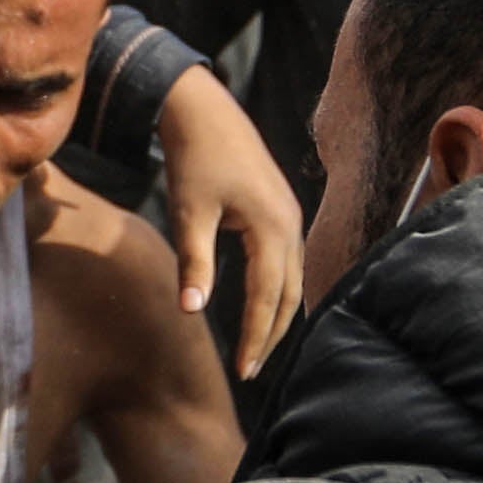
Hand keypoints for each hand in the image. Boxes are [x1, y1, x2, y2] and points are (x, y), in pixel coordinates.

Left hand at [152, 67, 301, 377]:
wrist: (203, 110)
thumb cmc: (193, 159)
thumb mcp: (189, 214)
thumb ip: (194, 264)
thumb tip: (192, 312)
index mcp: (272, 227)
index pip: (268, 298)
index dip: (256, 338)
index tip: (243, 372)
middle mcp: (291, 224)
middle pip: (290, 296)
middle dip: (272, 335)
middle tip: (250, 371)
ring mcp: (290, 216)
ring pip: (293, 279)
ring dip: (277, 315)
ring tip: (258, 348)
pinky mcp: (282, 210)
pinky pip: (289, 262)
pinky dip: (279, 291)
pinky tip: (265, 306)